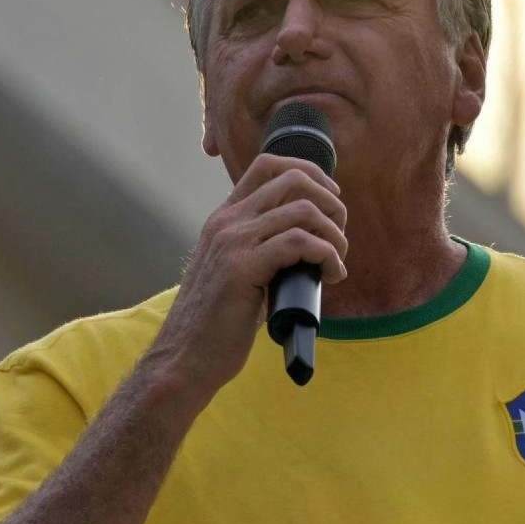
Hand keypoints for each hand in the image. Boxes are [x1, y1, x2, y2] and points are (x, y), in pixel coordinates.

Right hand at [147, 154, 347, 394]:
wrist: (185, 357)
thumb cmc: (216, 324)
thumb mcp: (236, 272)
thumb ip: (260, 250)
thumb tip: (307, 244)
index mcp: (224, 219)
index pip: (268, 165)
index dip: (310, 173)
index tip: (330, 199)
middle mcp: (227, 222)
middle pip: (293, 179)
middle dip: (330, 201)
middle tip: (339, 235)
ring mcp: (232, 243)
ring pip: (303, 211)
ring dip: (334, 234)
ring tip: (337, 260)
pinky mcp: (242, 269)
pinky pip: (299, 243)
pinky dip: (327, 256)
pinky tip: (332, 275)